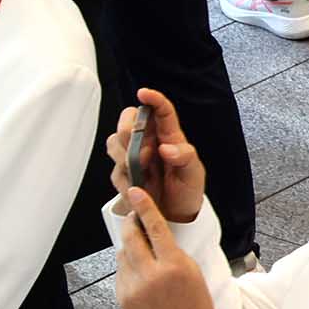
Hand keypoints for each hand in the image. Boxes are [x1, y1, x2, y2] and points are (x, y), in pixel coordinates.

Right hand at [103, 88, 206, 223]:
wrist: (175, 215)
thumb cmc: (187, 190)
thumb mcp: (194, 173)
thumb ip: (185, 157)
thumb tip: (167, 148)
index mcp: (169, 136)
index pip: (160, 111)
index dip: (152, 99)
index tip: (143, 93)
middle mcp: (149, 142)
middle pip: (128, 121)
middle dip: (127, 131)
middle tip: (141, 152)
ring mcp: (134, 158)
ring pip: (114, 143)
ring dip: (123, 157)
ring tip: (142, 173)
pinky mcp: (124, 174)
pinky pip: (114, 171)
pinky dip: (124, 180)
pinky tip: (138, 187)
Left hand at [114, 186, 215, 308]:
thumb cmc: (193, 302)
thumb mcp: (192, 270)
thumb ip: (170, 250)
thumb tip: (149, 233)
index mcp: (173, 265)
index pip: (155, 227)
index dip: (145, 207)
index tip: (136, 192)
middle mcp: (150, 275)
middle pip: (130, 238)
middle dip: (130, 224)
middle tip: (133, 219)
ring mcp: (134, 288)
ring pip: (122, 255)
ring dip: (130, 249)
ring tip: (145, 258)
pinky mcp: (123, 298)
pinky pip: (120, 273)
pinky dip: (128, 269)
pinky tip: (141, 277)